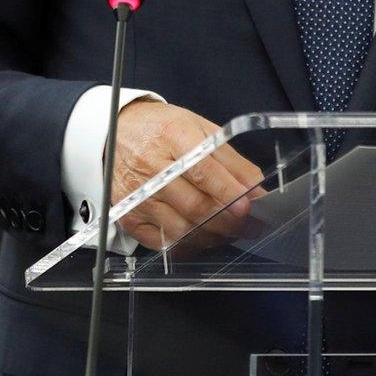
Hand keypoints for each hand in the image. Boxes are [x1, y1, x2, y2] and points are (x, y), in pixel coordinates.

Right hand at [110, 102, 263, 250]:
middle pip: (194, 206)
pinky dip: (190, 245)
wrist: (117, 132)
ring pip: (182, 230)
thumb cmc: (164, 130)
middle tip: (251, 226)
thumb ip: (232, 161)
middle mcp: (151, 168)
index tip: (249, 207)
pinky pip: (165, 243)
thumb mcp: (201, 130)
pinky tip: (204, 236)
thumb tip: (258, 190)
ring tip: (230, 231)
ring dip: (213, 236)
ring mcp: (138, 196)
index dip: (227, 192)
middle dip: (229, 221)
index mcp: (173, 137)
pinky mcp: (129, 217)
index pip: (203, 171)